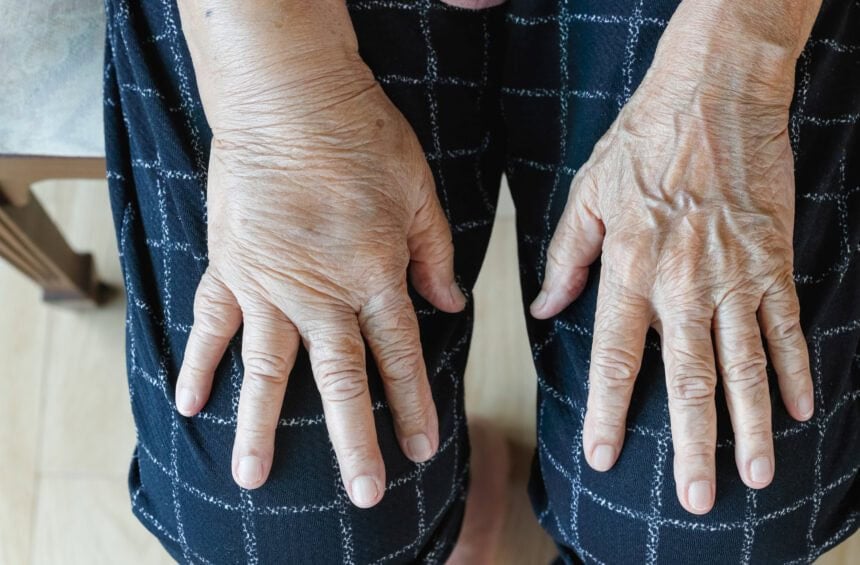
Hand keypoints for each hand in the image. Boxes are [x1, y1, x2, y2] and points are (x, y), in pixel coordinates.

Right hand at [173, 55, 464, 506]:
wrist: (289, 96)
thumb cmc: (361, 135)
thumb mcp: (419, 191)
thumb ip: (434, 254)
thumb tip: (451, 304)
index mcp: (376, 274)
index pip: (400, 355)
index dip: (413, 405)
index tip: (422, 449)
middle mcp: (322, 293)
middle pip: (342, 380)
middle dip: (355, 441)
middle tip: (365, 493)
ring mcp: (269, 284)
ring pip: (270, 369)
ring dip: (264, 426)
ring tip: (255, 478)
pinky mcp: (229, 265)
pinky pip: (211, 324)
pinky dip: (199, 364)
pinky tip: (187, 403)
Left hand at [531, 21, 814, 513]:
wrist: (713, 94)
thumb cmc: (642, 142)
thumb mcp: (587, 196)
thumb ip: (566, 259)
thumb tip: (543, 309)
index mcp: (630, 270)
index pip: (616, 359)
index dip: (609, 412)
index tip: (604, 455)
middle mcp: (684, 283)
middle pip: (688, 379)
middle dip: (692, 445)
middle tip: (695, 497)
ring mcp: (735, 276)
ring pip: (745, 365)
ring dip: (751, 426)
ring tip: (756, 474)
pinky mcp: (773, 261)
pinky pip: (788, 327)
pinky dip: (796, 371)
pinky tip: (801, 411)